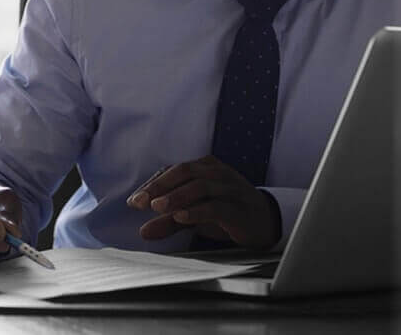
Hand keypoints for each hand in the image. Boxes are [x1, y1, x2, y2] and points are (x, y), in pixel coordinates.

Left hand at [126, 155, 278, 248]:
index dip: (153, 184)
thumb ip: (169, 221)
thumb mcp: (195, 215)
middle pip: (184, 172)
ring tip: (157, 208)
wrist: (266, 222)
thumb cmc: (227, 212)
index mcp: (205, 167)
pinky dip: (197, 210)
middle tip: (141, 202)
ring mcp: (230, 189)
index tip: (134, 201)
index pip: (173, 170)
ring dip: (176, 196)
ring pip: (201, 186)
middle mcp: (217, 173)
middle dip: (160, 186)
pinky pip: (217, 206)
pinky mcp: (239, 208)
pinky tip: (182, 217)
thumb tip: (143, 232)